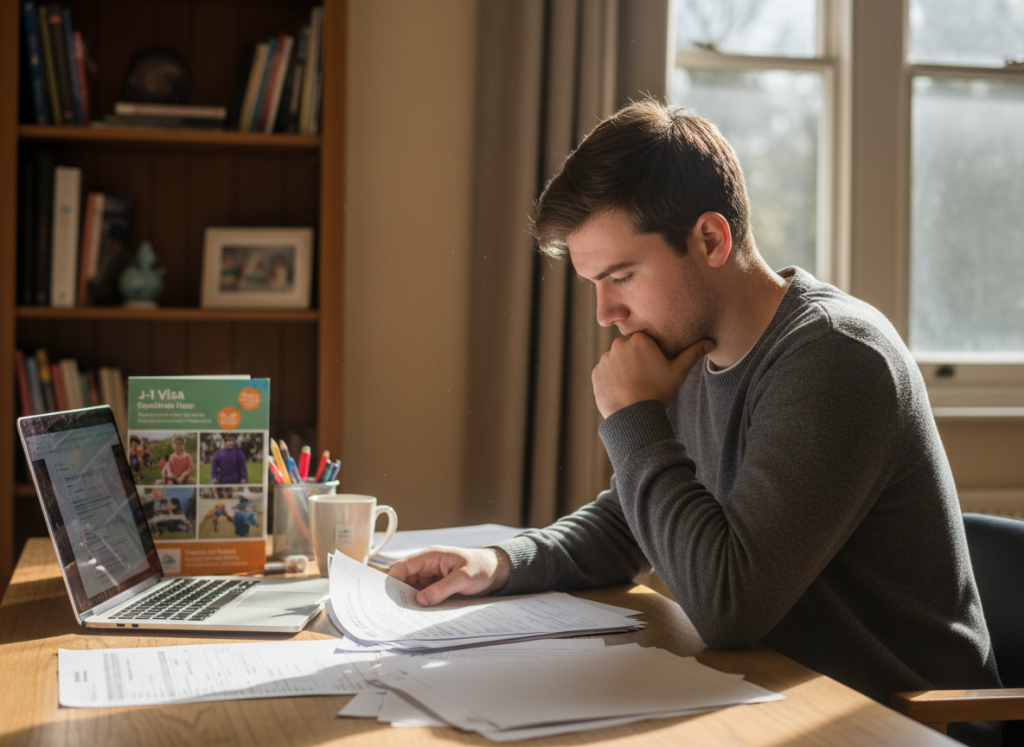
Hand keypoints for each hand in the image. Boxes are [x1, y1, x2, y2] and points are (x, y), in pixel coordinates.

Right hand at [388, 546, 509, 606]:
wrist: (495, 571)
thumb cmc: (481, 567)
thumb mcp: (463, 577)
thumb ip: (442, 588)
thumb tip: (421, 600)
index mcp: (430, 556)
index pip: (404, 566)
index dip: (393, 580)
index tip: (388, 597)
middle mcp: (427, 566)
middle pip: (404, 579)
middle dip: (399, 594)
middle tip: (395, 612)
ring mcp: (431, 577)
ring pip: (412, 589)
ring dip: (409, 601)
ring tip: (405, 616)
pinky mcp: (435, 587)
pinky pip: (422, 596)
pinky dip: (419, 604)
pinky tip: (418, 615)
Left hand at [592, 334, 712, 417]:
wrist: (635, 417)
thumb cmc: (659, 392)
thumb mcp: (678, 372)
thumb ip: (692, 353)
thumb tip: (710, 341)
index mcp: (639, 340)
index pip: (644, 341)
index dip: (650, 354)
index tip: (654, 368)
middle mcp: (618, 345)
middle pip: (629, 350)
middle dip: (635, 361)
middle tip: (645, 379)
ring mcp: (605, 360)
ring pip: (616, 362)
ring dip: (622, 370)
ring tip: (633, 387)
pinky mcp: (596, 374)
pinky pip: (604, 374)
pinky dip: (611, 381)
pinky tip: (622, 391)